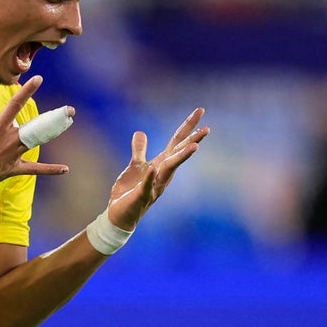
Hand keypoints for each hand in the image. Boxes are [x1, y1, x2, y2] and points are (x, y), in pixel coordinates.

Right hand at [0, 75, 70, 197]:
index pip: (14, 104)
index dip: (27, 90)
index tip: (39, 79)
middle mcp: (8, 140)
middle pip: (35, 125)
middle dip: (53, 117)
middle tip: (69, 110)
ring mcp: (12, 156)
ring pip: (36, 141)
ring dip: (52, 133)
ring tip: (67, 124)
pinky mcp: (12, 169)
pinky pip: (34, 169)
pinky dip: (50, 170)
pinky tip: (65, 169)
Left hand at [107, 108, 208, 230]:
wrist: (120, 215)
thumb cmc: (129, 191)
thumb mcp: (134, 166)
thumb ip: (139, 150)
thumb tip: (140, 132)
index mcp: (161, 164)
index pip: (177, 142)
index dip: (188, 126)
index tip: (200, 111)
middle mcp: (162, 174)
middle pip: (179, 154)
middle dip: (192, 141)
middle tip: (207, 129)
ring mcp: (154, 186)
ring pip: (170, 169)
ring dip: (181, 158)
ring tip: (194, 146)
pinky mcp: (141, 196)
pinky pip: (147, 185)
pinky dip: (151, 177)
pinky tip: (153, 167)